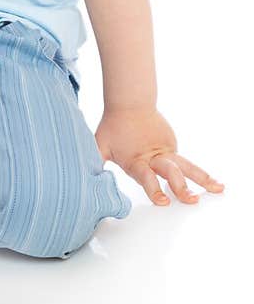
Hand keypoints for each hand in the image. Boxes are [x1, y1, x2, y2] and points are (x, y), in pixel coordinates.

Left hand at [95, 107, 223, 204]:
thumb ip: (95, 161)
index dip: (154, 189)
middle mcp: (154, 156)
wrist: (130, 102)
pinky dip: (198, 172)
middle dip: (181, 187)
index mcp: (136, 159)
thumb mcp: (100, 144)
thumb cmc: (113, 125)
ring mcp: (165, 150)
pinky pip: (183, 161)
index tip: (163, 201)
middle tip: (191, 199)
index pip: (146, 177)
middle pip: (171, 172)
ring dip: (202, 178)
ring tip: (218, 188)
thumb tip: (87, 178)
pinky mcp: (172, 146)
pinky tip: (210, 183)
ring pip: (186, 166)